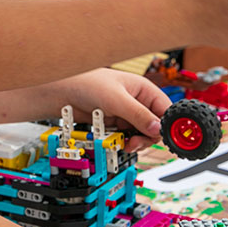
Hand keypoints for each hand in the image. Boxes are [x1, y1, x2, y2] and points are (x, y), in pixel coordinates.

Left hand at [51, 69, 171, 151]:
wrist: (61, 93)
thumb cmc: (86, 83)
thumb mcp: (116, 100)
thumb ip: (138, 115)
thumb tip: (156, 128)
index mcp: (143, 89)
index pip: (165, 109)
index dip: (166, 124)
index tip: (161, 136)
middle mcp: (137, 102)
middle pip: (154, 125)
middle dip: (148, 136)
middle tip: (137, 141)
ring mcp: (126, 114)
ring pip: (141, 134)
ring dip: (136, 141)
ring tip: (127, 143)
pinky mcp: (115, 124)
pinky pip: (127, 137)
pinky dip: (125, 142)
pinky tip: (119, 142)